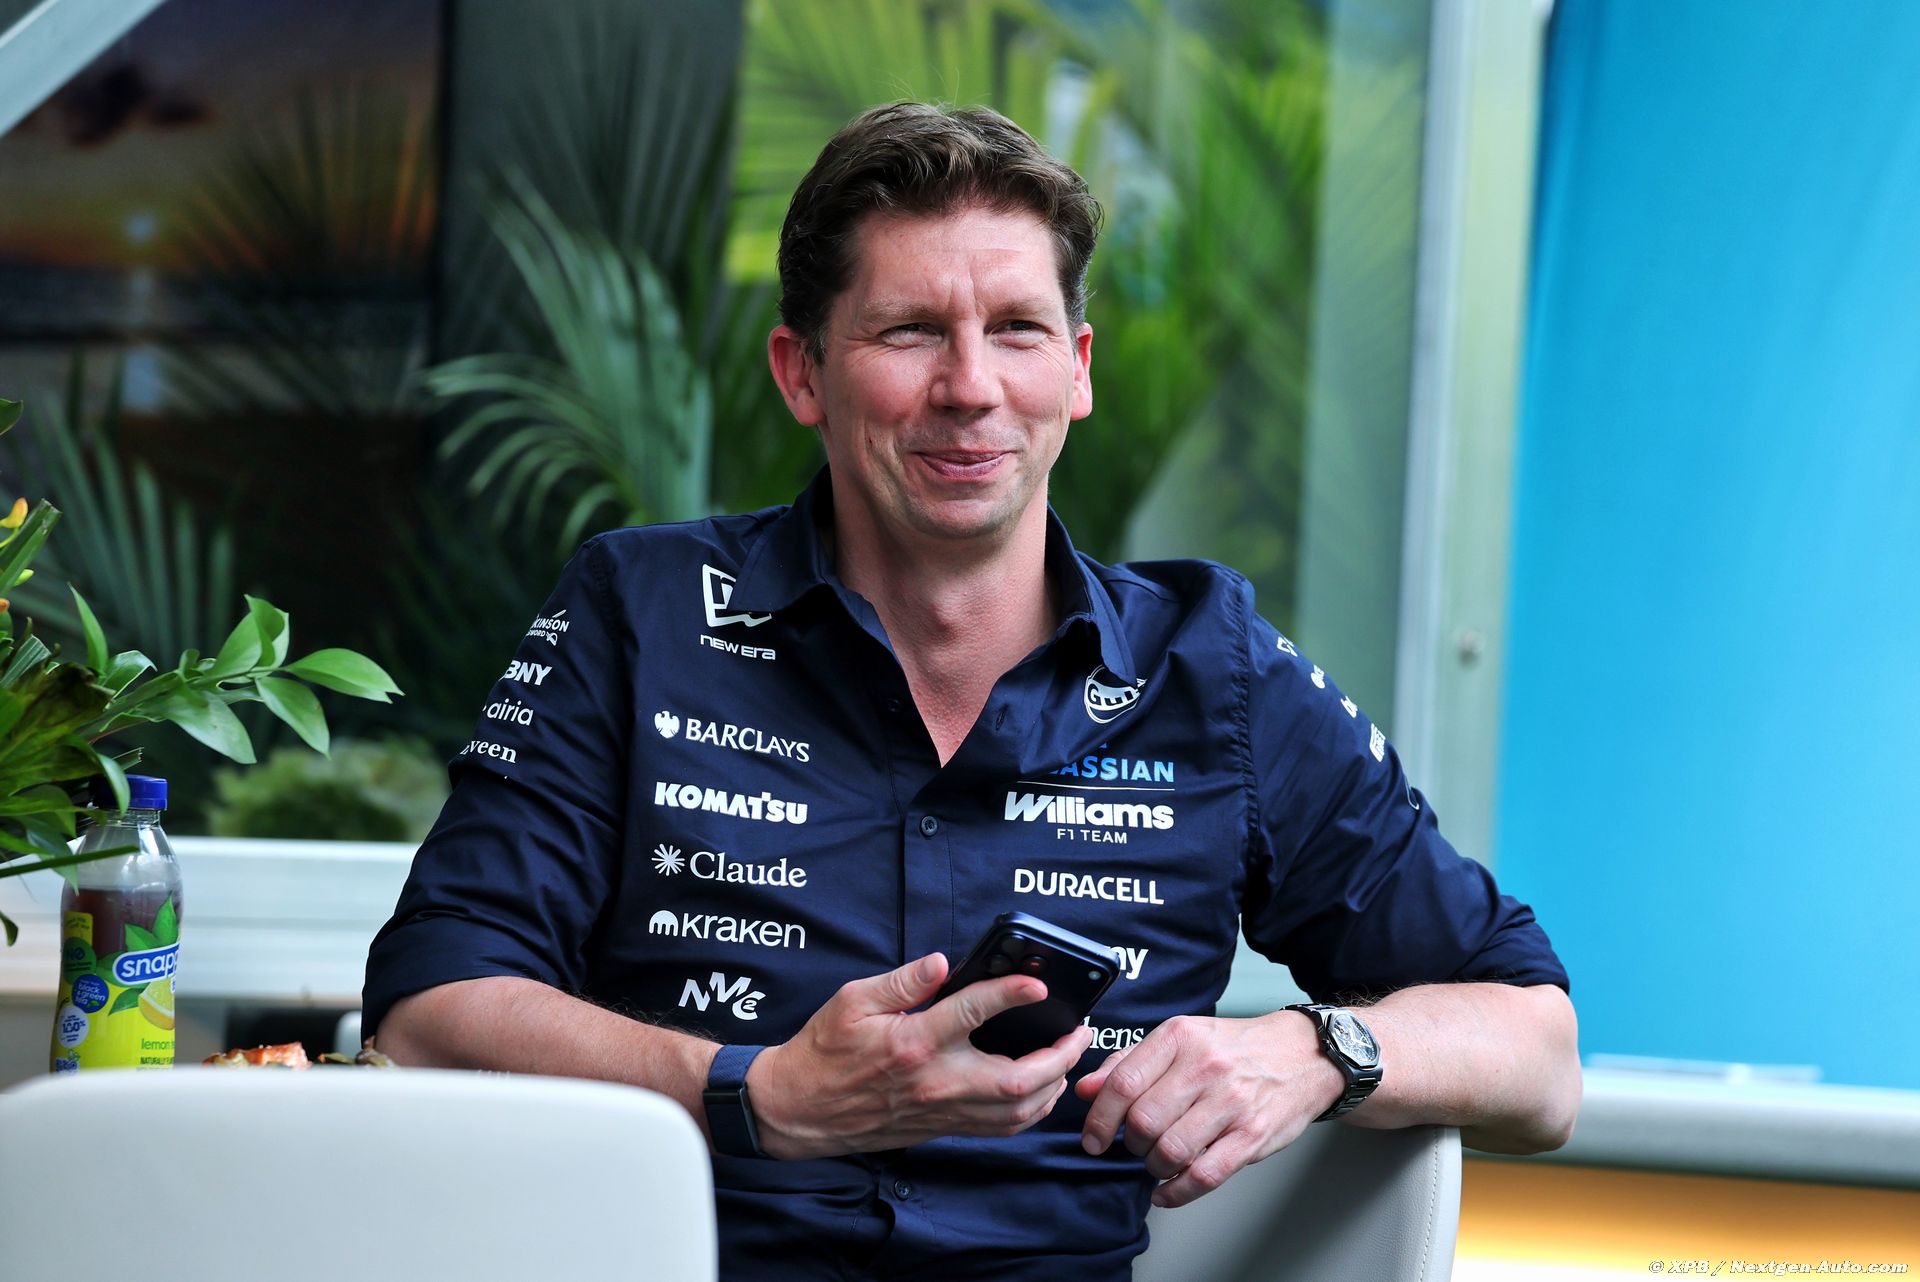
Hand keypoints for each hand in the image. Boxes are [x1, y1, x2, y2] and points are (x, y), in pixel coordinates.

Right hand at [749, 952, 1094, 1158]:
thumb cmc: (824, 1051)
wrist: (800, 1109)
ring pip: (1016, 1111)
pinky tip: (1040, 1089)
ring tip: (1068, 1056)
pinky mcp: (942, 1127)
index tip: (1038, 985)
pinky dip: (1030, 1110)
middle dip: (1059, 1055)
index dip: (1011, 995)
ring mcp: (942, 1110)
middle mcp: (936, 1082)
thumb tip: (941, 962)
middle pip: (1017, 1078)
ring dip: (1053, 1085)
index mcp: (914, 1043)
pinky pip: (1000, 1128)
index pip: (974, 1014)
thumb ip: (902, 981)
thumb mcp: (852, 1001)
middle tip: (1079, 1029)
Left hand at [1074, 1012, 1343, 1207]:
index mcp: (1180, 1037)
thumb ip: (1129, 1063)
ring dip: (1153, 1167)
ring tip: (1157, 1162)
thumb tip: (1085, 1090)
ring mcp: (1232, 1102)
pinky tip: (1167, 1190)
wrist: (1303, 1054)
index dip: (1100, 1118)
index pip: (1123, 1082)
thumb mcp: (1181, 1040)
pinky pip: (1205, 1175)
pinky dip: (1176, 1192)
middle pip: (1143, 1121)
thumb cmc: (1235, 1049)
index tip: (1093, 1139)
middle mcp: (1206, 1066)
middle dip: (1130, 1144)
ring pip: (1170, 1150)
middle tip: (1136, 1146)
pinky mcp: (1254, 1135)